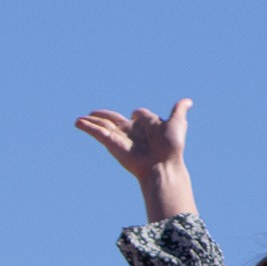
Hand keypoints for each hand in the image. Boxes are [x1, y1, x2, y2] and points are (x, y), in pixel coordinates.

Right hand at [74, 99, 192, 178]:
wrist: (162, 164)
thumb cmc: (171, 147)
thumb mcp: (176, 123)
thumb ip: (178, 110)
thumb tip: (188, 101)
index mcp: (144, 127)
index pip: (137, 117)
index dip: (138, 114)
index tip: (136, 114)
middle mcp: (130, 133)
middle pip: (113, 121)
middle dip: (102, 116)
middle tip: (92, 113)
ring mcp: (119, 138)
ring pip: (102, 126)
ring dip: (90, 122)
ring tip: (78, 119)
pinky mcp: (111, 143)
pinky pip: (98, 132)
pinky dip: (88, 127)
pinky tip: (78, 122)